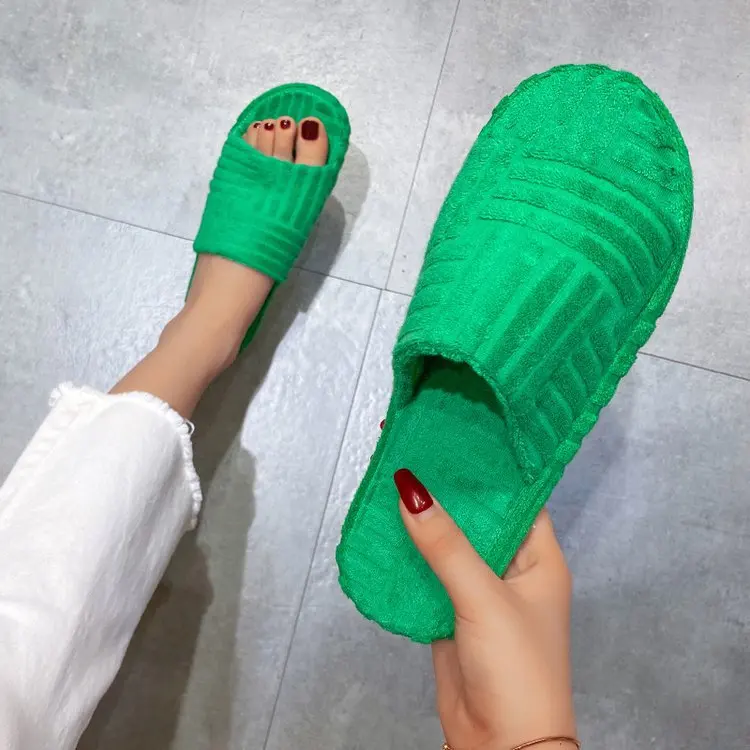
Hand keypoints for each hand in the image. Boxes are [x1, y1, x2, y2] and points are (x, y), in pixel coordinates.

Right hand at [395, 469, 576, 749]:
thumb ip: (447, 546)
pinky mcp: (451, 612)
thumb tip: (414, 492)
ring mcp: (479, 590)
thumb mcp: (484, 598)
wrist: (500, 747)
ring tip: (396, 482)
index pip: (517, 497)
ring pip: (448, 544)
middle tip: (419, 451)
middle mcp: (511, 569)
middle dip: (448, 490)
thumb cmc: (520, 674)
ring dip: (425, 521)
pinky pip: (428, 573)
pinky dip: (409, 555)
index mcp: (539, 557)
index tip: (461, 437)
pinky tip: (388, 531)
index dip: (490, 468)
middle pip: (476, 517)